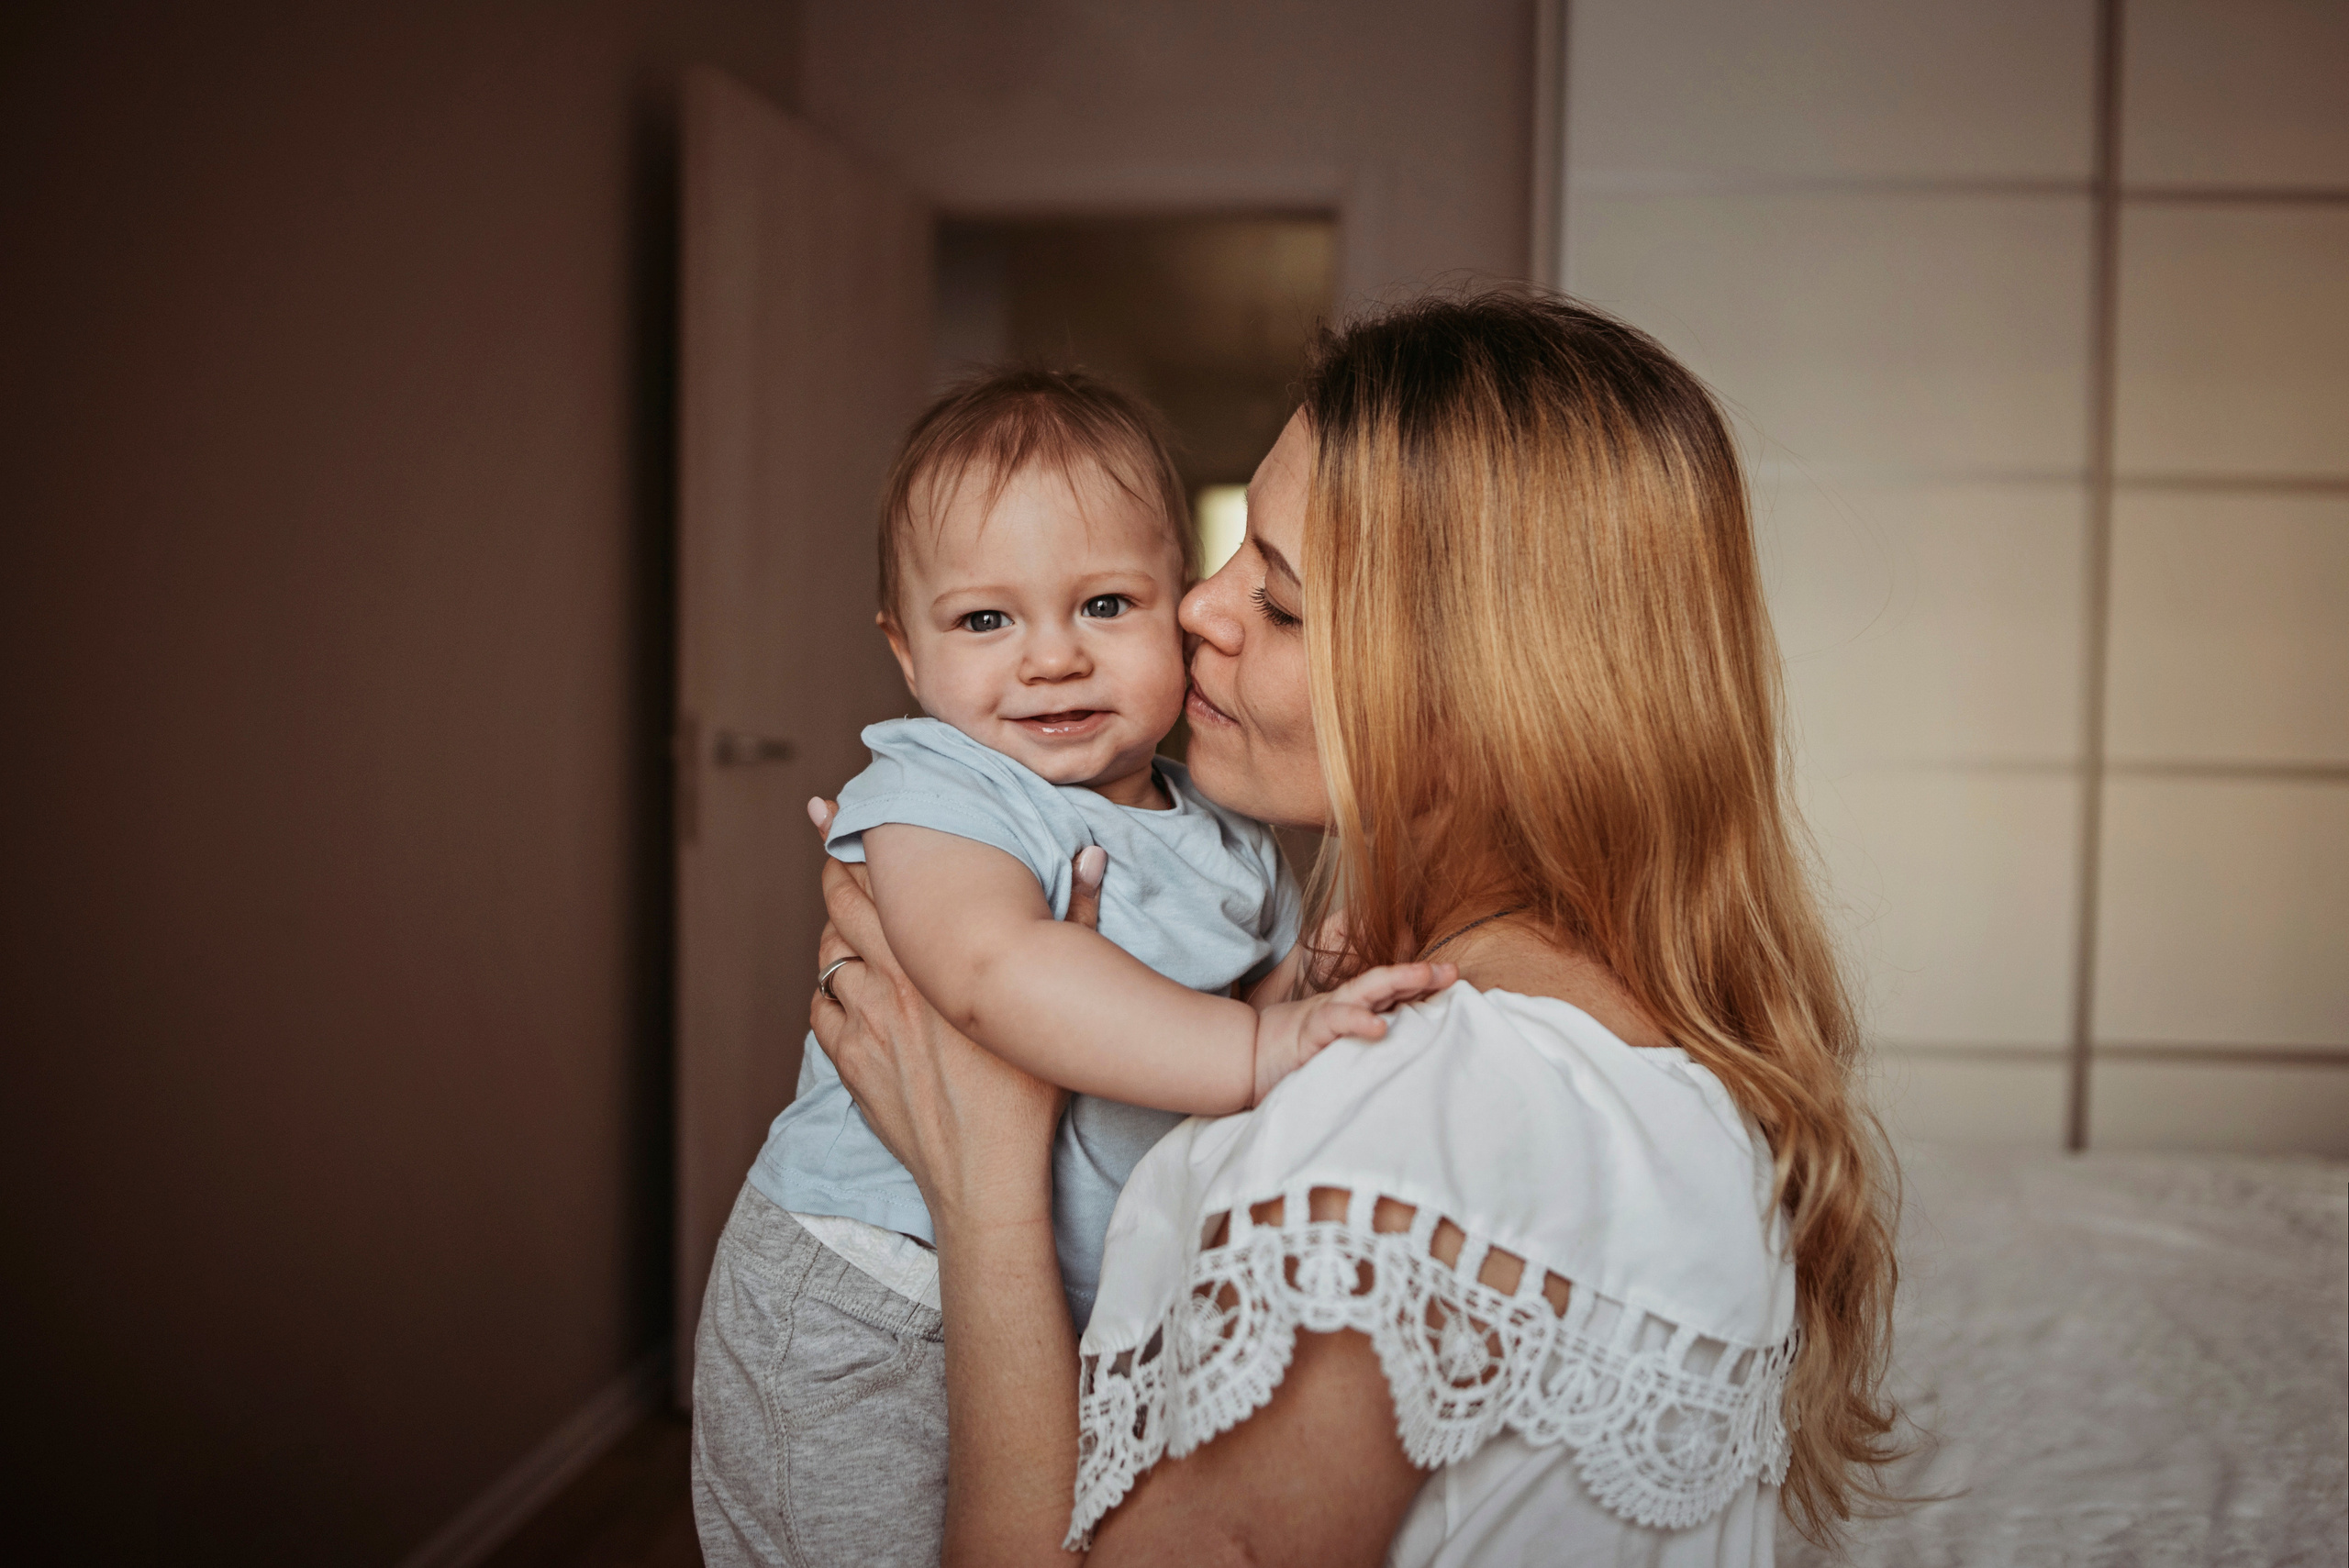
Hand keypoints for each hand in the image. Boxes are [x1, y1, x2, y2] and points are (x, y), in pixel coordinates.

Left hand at [805, 799, 1101, 1223]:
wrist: (986, 1172)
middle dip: (833, 871)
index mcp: (938, 959)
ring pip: (828, 957)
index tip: (831, 809)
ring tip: (844, 923)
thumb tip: (1092, 857)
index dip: (853, 839)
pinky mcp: (850, 1062)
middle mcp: (892, 982)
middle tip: (829, 845)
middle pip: (841, 907)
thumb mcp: (1056, 998)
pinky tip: (844, 990)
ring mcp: (864, 1023)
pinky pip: (821, 1010)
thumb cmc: (1032, 1088)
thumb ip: (1075, 918)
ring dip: (833, 936)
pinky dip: (829, 992)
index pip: (882, 882)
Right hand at [1249, 960, 1455, 1103]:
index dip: (1422, 979)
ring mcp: (1328, 1014)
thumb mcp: (1340, 1043)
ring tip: (1425, 976)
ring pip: (1366, 990)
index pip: (1393, 989)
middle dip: (1420, 974)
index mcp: (1354, 1008)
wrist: (1251, 1057)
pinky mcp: (1310, 1031)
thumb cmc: (1299, 1051)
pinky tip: (1379, 1026)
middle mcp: (1345, 1004)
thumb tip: (1404, 1042)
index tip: (1454, 975)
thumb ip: (1366, 1037)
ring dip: (1397, 979)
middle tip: (1452, 970)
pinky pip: (1336, 1022)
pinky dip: (1358, 1021)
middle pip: (1387, 982)